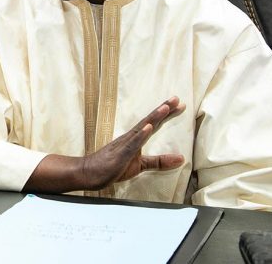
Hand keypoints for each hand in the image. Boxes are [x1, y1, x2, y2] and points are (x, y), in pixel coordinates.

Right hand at [23, 97, 185, 193]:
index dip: (166, 114)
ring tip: (165, 108)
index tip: (179, 104)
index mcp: (136, 139)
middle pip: (149, 121)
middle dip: (163, 109)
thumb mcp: (140, 166)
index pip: (153, 124)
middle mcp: (131, 137)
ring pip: (141, 128)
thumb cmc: (113, 167)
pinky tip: (148, 127)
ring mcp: (124, 144)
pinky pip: (132, 144)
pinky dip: (141, 135)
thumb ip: (159, 162)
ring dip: (153, 117)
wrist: (89, 173)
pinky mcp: (120, 154)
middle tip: (176, 98)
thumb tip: (181, 159)